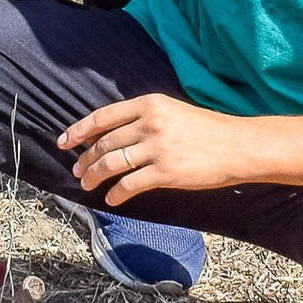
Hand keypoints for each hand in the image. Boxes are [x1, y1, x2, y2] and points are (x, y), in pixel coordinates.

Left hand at [59, 90, 237, 204]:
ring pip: (112, 164)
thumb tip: (113, 134)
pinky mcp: (166, 172)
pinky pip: (130, 185)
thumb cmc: (207, 130)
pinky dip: (116, 193)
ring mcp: (157, 148)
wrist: (238, 146)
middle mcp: (150, 123)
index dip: (79, 130)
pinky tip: (111, 198)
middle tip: (78, 169)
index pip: (102, 117)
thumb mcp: (172, 111)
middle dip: (86, 158)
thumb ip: (144, 118)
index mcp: (149, 104)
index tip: (64, 142)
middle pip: (105, 143)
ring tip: (87, 183)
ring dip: (95, 175)